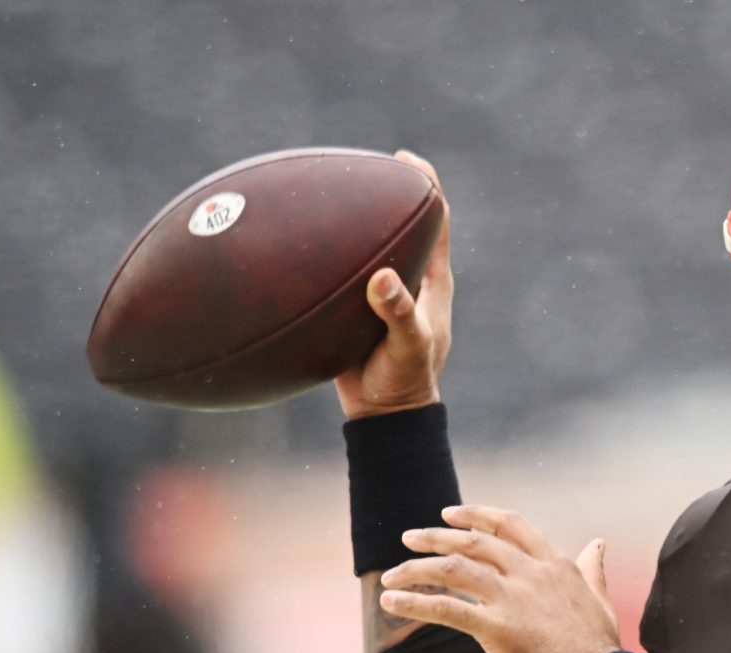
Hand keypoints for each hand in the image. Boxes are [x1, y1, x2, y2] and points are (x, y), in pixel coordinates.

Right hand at [335, 150, 453, 419]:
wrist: (385, 414)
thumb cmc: (405, 381)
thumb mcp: (408, 348)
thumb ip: (399, 313)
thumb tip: (382, 276)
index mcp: (432, 280)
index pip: (437, 221)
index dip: (427, 186)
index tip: (406, 160)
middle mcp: (409, 278)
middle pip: (401, 223)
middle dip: (384, 193)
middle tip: (354, 166)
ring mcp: (382, 292)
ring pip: (368, 245)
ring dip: (351, 222)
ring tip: (320, 192)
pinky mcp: (356, 307)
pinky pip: (342, 270)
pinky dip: (325, 254)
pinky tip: (294, 244)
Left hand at [378, 505, 619, 652]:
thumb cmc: (600, 651)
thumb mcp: (599, 600)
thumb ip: (593, 569)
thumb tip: (598, 543)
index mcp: (554, 565)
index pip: (510, 526)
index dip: (476, 516)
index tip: (449, 514)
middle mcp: (531, 574)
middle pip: (473, 542)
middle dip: (435, 536)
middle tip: (408, 538)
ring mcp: (514, 599)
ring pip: (453, 569)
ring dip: (416, 568)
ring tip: (391, 574)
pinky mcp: (498, 629)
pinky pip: (447, 610)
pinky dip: (414, 603)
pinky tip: (389, 602)